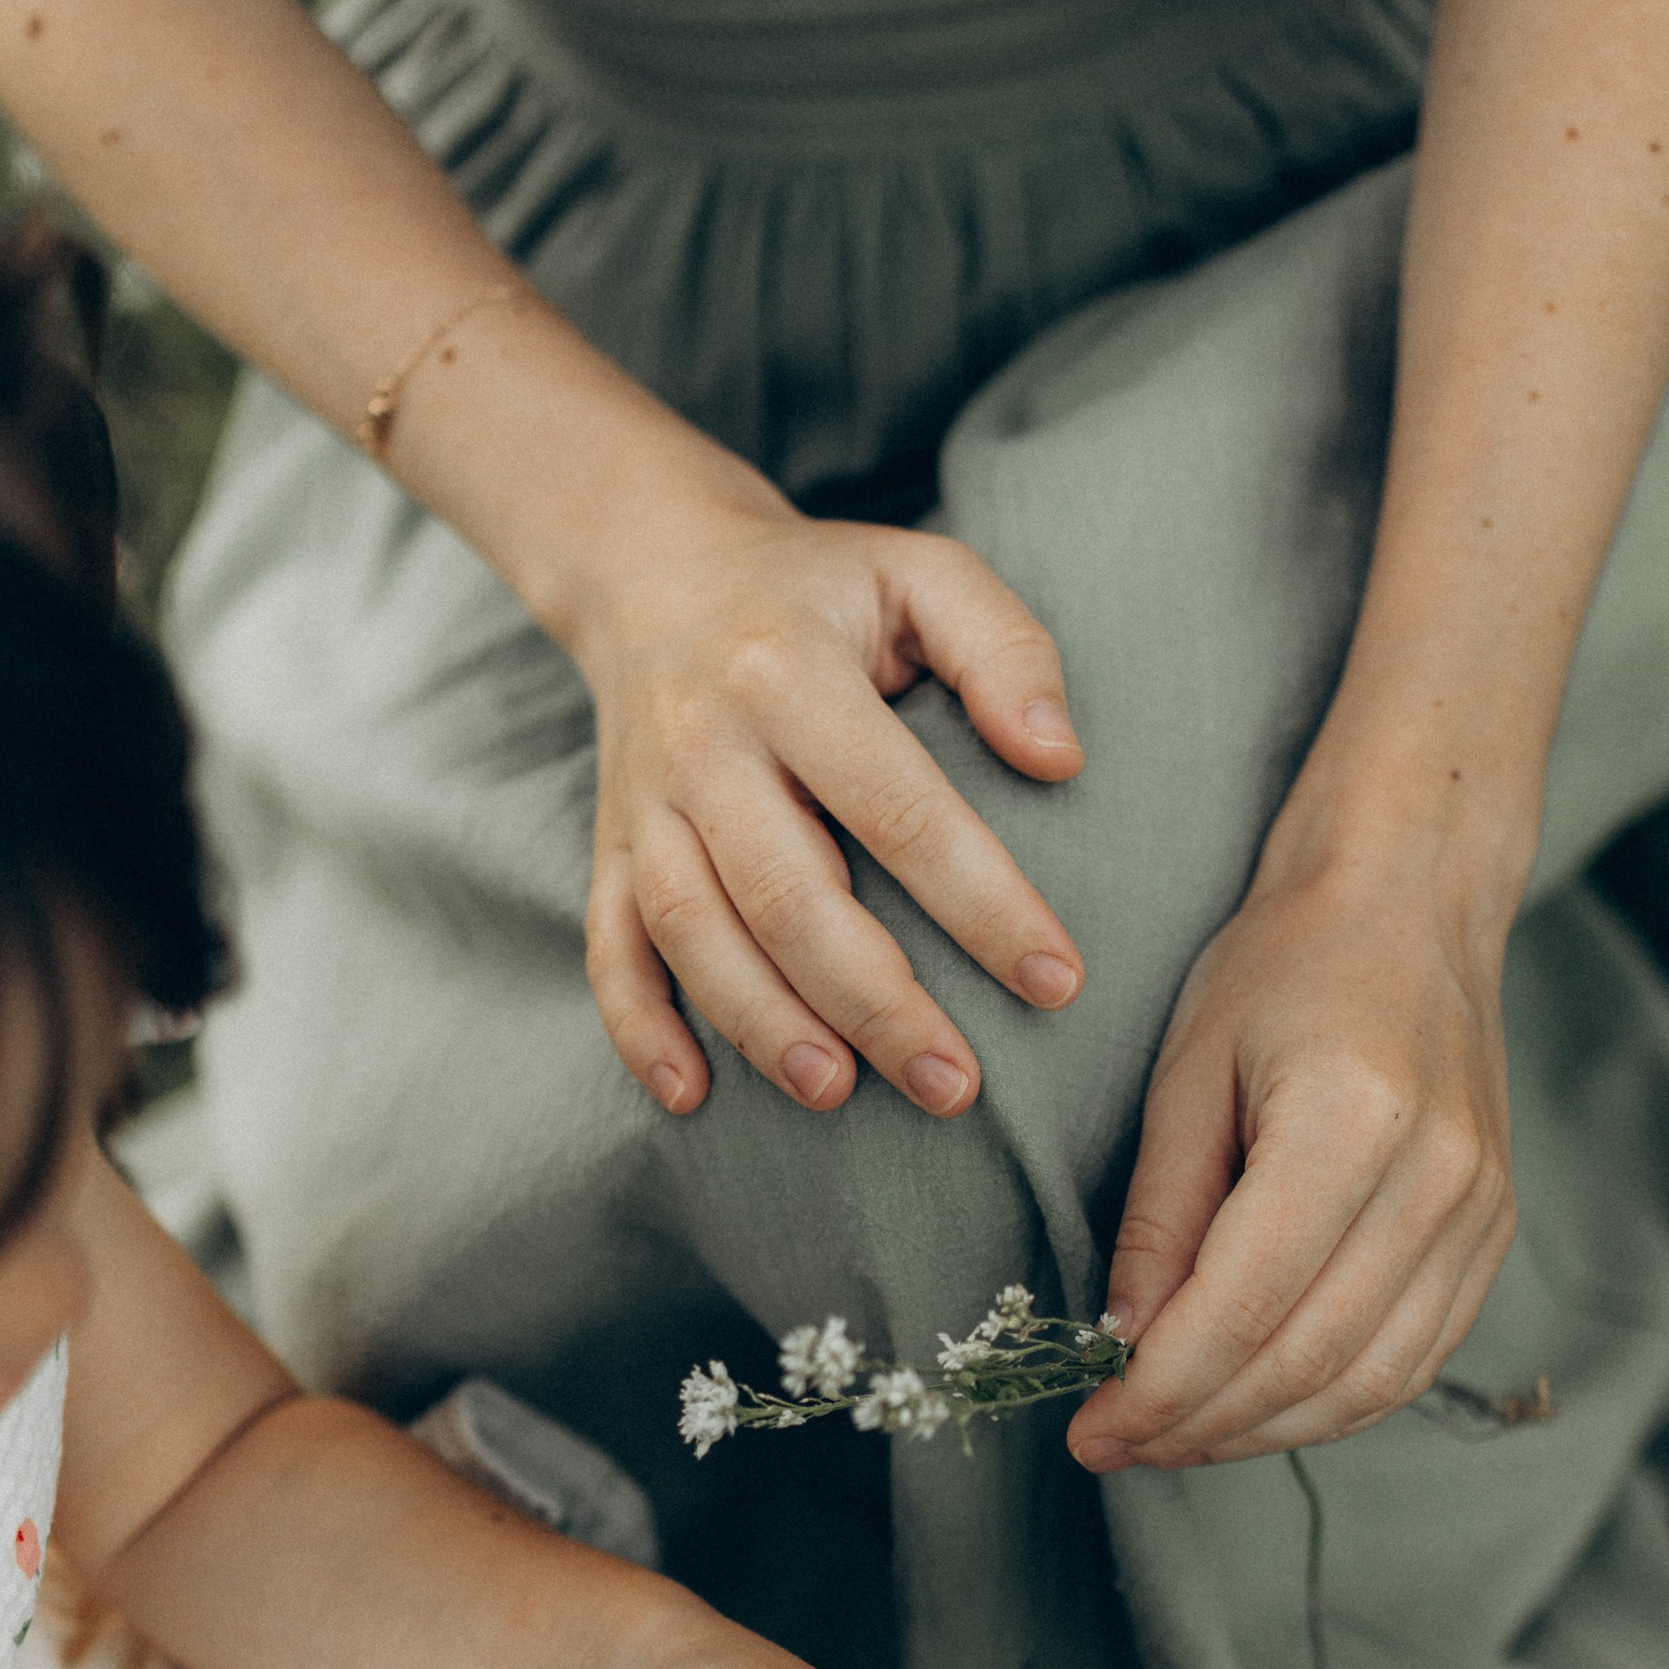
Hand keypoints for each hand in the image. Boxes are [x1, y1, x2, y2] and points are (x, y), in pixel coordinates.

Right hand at [575, 500, 1089, 1119]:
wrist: (657, 573)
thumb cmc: (822, 592)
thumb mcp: (922, 574)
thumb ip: (1003, 648)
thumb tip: (1059, 758)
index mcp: (790, 671)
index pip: (899, 807)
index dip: (981, 903)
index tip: (1057, 981)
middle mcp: (705, 742)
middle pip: (787, 892)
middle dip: (874, 999)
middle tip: (954, 1084)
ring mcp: (646, 803)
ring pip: (694, 933)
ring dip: (764, 1024)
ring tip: (839, 1094)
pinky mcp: (610, 848)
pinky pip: (609, 949)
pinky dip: (641, 1029)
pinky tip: (695, 1096)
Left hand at [1067, 856, 1518, 1472]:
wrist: (1413, 903)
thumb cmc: (1286, 964)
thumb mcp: (1187, 1071)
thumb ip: (1162, 1215)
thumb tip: (1127, 1343)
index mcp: (1353, 1122)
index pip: (1248, 1305)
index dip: (1162, 1388)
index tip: (1091, 1426)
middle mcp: (1438, 1179)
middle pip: (1309, 1360)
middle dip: (1199, 1424)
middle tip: (1116, 1446)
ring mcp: (1482, 1213)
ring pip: (1369, 1383)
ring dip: (1262, 1432)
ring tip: (1175, 1440)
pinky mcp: (1494, 1233)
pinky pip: (1414, 1360)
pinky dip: (1330, 1404)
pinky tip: (1256, 1408)